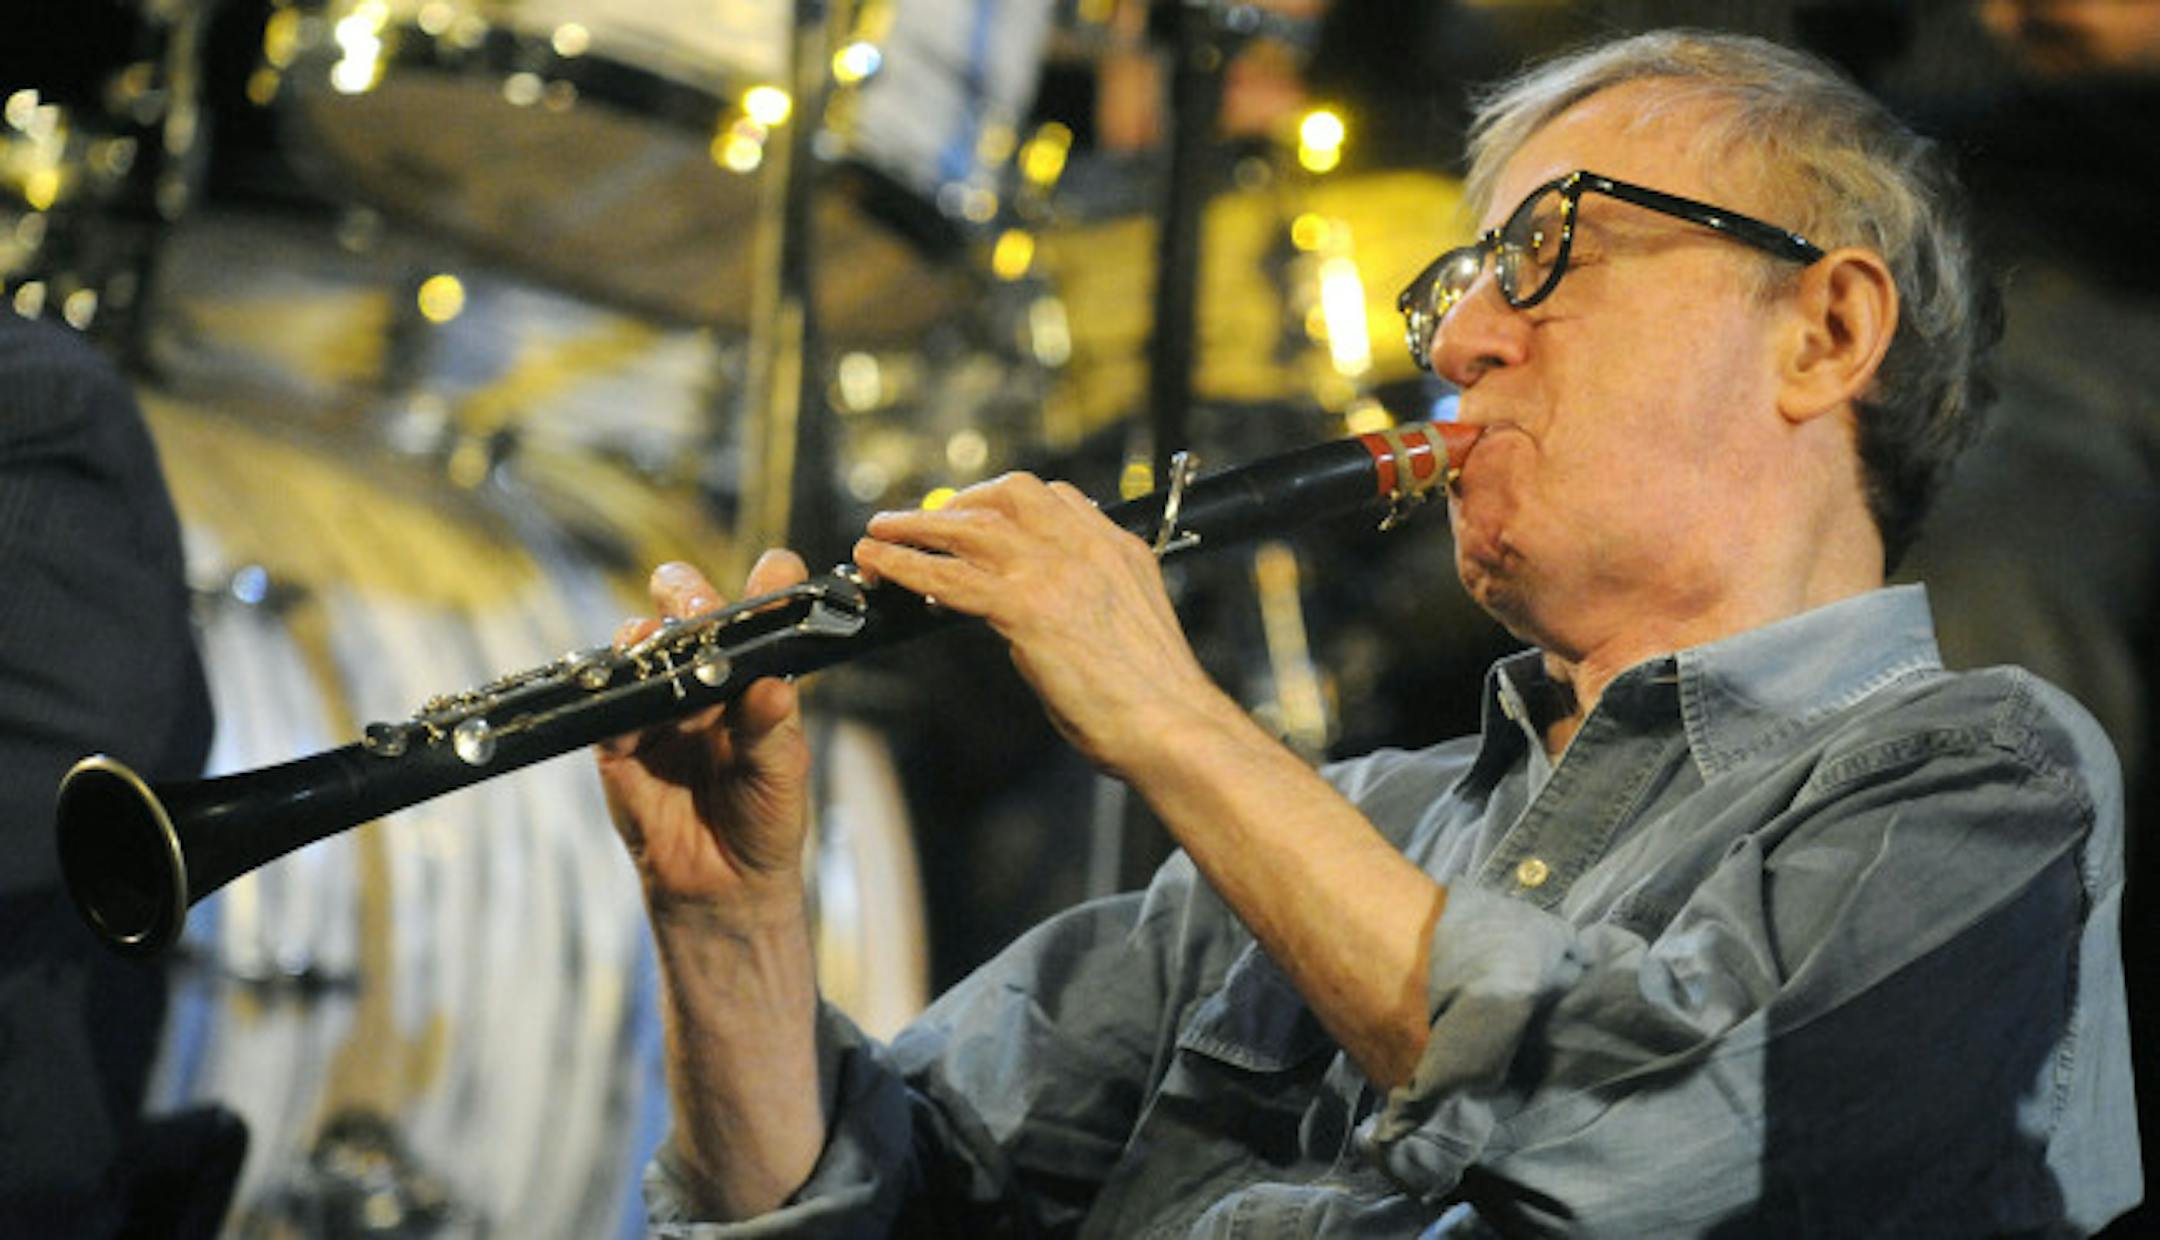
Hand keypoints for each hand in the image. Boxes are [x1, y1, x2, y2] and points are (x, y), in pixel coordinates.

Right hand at [596, 552, 812, 919]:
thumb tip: (771, 688)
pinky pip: (607, 707)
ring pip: (641, 647)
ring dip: (648, 639)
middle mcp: (705, 677)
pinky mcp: (617, 740)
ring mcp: (658, 703)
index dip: (768, 586)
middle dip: (688, 591)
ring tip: (659, 644)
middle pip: (689, 608)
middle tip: (697, 601)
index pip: (762, 615)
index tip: (777, 569)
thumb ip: (771, 728)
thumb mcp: (781, 772)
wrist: (722, 884)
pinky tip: (628, 698)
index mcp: (754, 674)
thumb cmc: (765, 817)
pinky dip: (616, 698)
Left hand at [852, 473, 1226, 777]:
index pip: (1054, 498)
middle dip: (957, 503)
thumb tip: (1037, 619)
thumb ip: (1086, 604)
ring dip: (915, 526)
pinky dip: (905, 565)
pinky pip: (948, 575)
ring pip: (968, 527)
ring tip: (880, 532)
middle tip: (922, 521)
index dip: (1004, 504)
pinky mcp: (1026, 608)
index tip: (977, 520)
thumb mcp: (1126, 626)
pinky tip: (880, 566)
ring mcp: (1054, 572)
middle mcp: (1086, 547)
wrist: (1172, 725)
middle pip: (1006, 495)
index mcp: (1116, 548)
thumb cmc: (1156, 697)